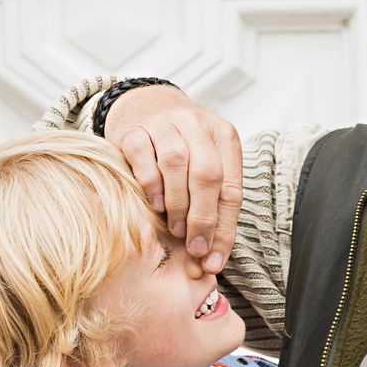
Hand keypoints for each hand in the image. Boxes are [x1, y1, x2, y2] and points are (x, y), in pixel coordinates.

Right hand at [104, 85, 243, 272]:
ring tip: (175, 229)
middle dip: (202, 219)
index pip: (231, 189)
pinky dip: (151, 185)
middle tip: (193, 247)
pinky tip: (155, 204)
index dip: (224, 230)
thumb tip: (210, 260)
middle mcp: (197, 125)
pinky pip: (143, 157)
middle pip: (207, 174)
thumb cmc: (182, 147)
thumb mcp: (206, 168)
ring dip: (177, 204)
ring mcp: (165, 124)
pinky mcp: (135, 129)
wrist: (145, 106)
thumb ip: (213, 207)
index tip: (212, 260)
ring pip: (176, 164)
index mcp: (225, 137)